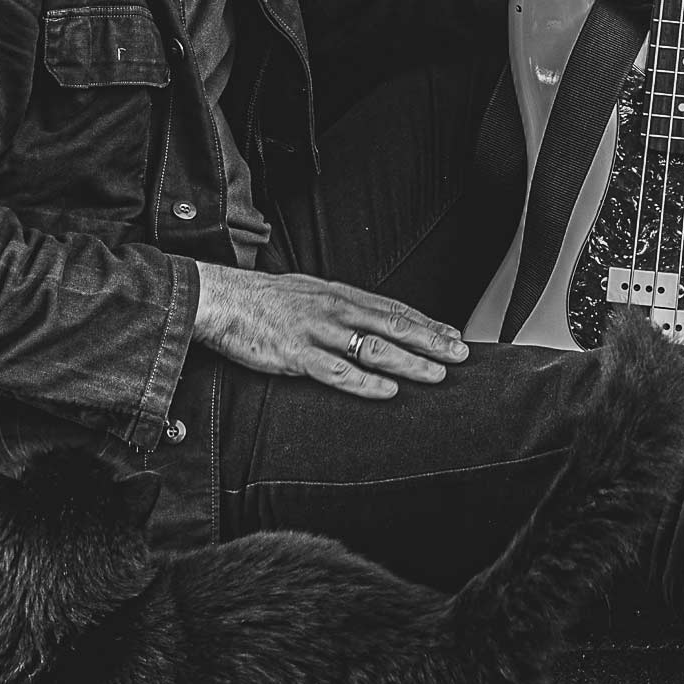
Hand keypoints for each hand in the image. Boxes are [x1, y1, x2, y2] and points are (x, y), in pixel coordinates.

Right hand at [191, 262, 469, 399]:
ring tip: (436, 374)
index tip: (454, 334)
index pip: (394, 309)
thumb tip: (372, 319)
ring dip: (409, 362)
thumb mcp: (310, 293)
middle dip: (431, 341)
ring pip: (373, 347)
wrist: (222, 300)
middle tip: (460, 354)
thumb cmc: (265, 300)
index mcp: (340, 295)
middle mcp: (335, 310)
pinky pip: (336, 371)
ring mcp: (317, 332)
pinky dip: (365, 382)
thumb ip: (342, 307)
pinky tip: (387, 390)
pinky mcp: (296, 355)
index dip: (427, 322)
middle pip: (393, 325)